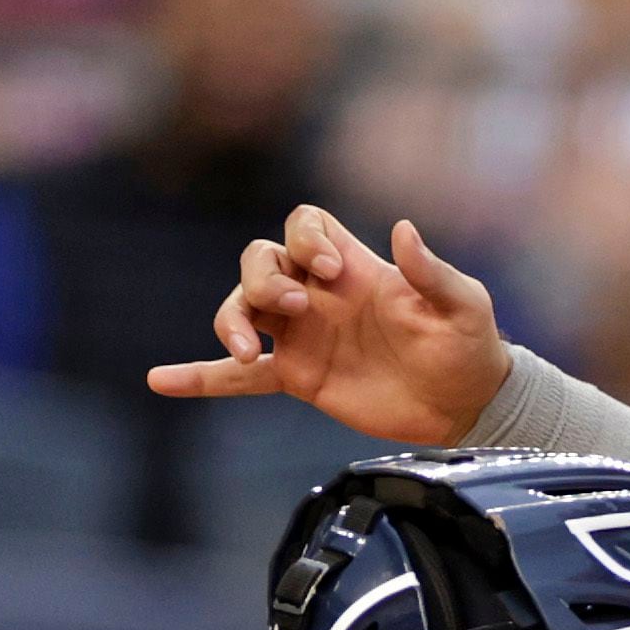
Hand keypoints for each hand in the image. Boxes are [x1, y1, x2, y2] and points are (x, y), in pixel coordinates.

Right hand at [146, 206, 508, 442]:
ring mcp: (304, 336)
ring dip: (236, 321)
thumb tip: (404, 230)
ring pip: (244, 310)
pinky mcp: (299, 377)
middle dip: (265, 279)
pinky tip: (162, 381)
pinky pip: (240, 377)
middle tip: (294, 308)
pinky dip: (201, 377)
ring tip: (251, 351)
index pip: (307, 227)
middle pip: (261, 263)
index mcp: (354, 269)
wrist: (465, 402)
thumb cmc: (468, 344)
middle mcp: (320, 295)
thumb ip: (434, 271)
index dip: (307, 240)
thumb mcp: (463, 305)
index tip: (330, 272)